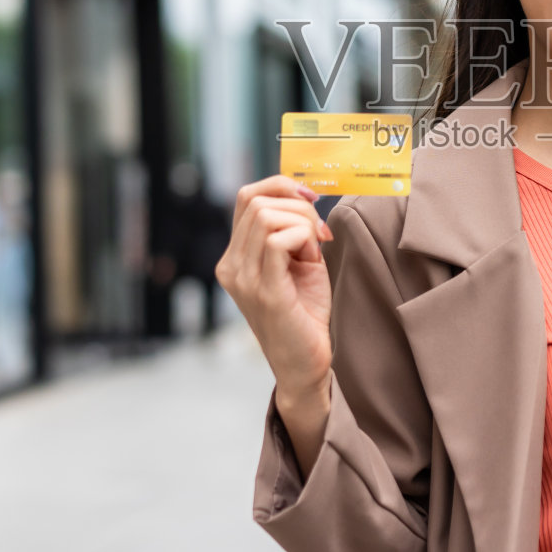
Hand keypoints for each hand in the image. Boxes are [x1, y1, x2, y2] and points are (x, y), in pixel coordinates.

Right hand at [216, 175, 335, 404]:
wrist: (306, 365)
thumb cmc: (305, 314)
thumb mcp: (297, 262)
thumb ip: (292, 229)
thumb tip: (304, 194)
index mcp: (235, 257)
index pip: (247, 197)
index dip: (281, 185)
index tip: (311, 199)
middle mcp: (231, 266)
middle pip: (258, 201)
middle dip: (298, 206)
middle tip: (320, 233)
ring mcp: (243, 279)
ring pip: (266, 216)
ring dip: (302, 223)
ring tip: (315, 250)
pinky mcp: (264, 292)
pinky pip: (277, 240)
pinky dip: (302, 238)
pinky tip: (313, 259)